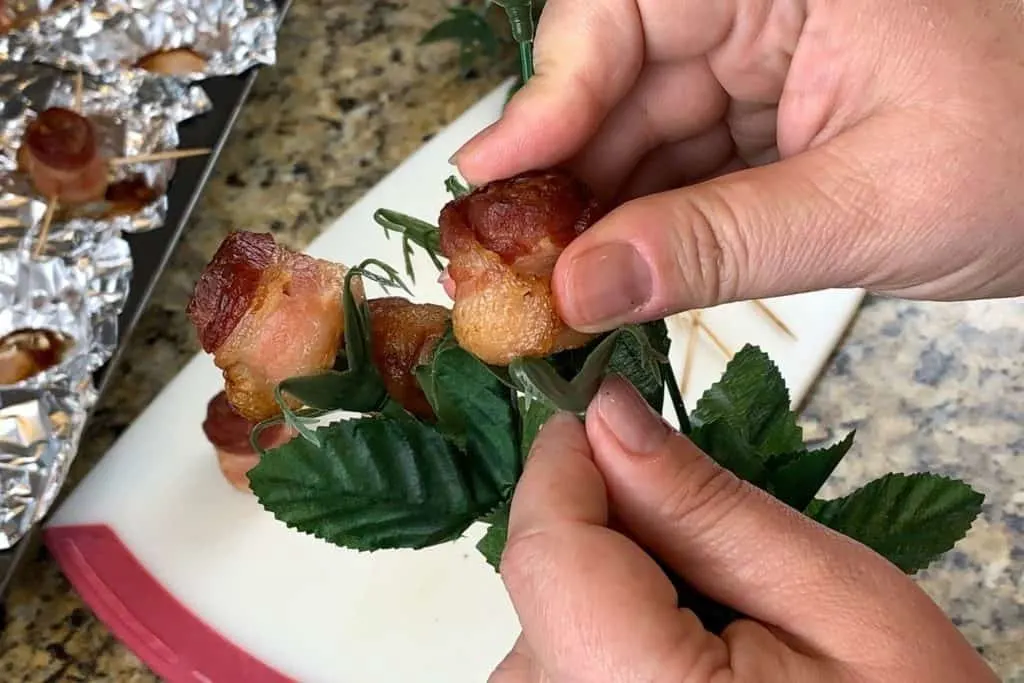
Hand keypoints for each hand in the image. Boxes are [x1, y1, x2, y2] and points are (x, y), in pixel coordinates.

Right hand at [453, 0, 1023, 332]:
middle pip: (618, 81)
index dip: (548, 97)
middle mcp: (762, 4)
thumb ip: (716, 245)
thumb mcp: (870, 205)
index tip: (493, 181)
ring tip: (559, 291)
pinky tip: (622, 278)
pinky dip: (652, 227)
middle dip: (567, 179)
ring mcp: (765, 60)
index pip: (623, 11)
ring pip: (642, 132)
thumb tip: (582, 288)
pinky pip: (685, 166)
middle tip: (514, 266)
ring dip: (601, 215)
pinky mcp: (773, 116)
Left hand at [489, 376, 995, 681]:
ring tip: (716, 607)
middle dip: (606, 525)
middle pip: (544, 586)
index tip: (605, 408)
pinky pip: (562, 660)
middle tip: (706, 531)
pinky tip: (688, 644)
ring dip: (612, 582)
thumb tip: (607, 414)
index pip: (544, 551)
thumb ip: (705, 507)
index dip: (566, 464)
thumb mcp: (833, 600)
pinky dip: (611, 625)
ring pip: (550, 619)